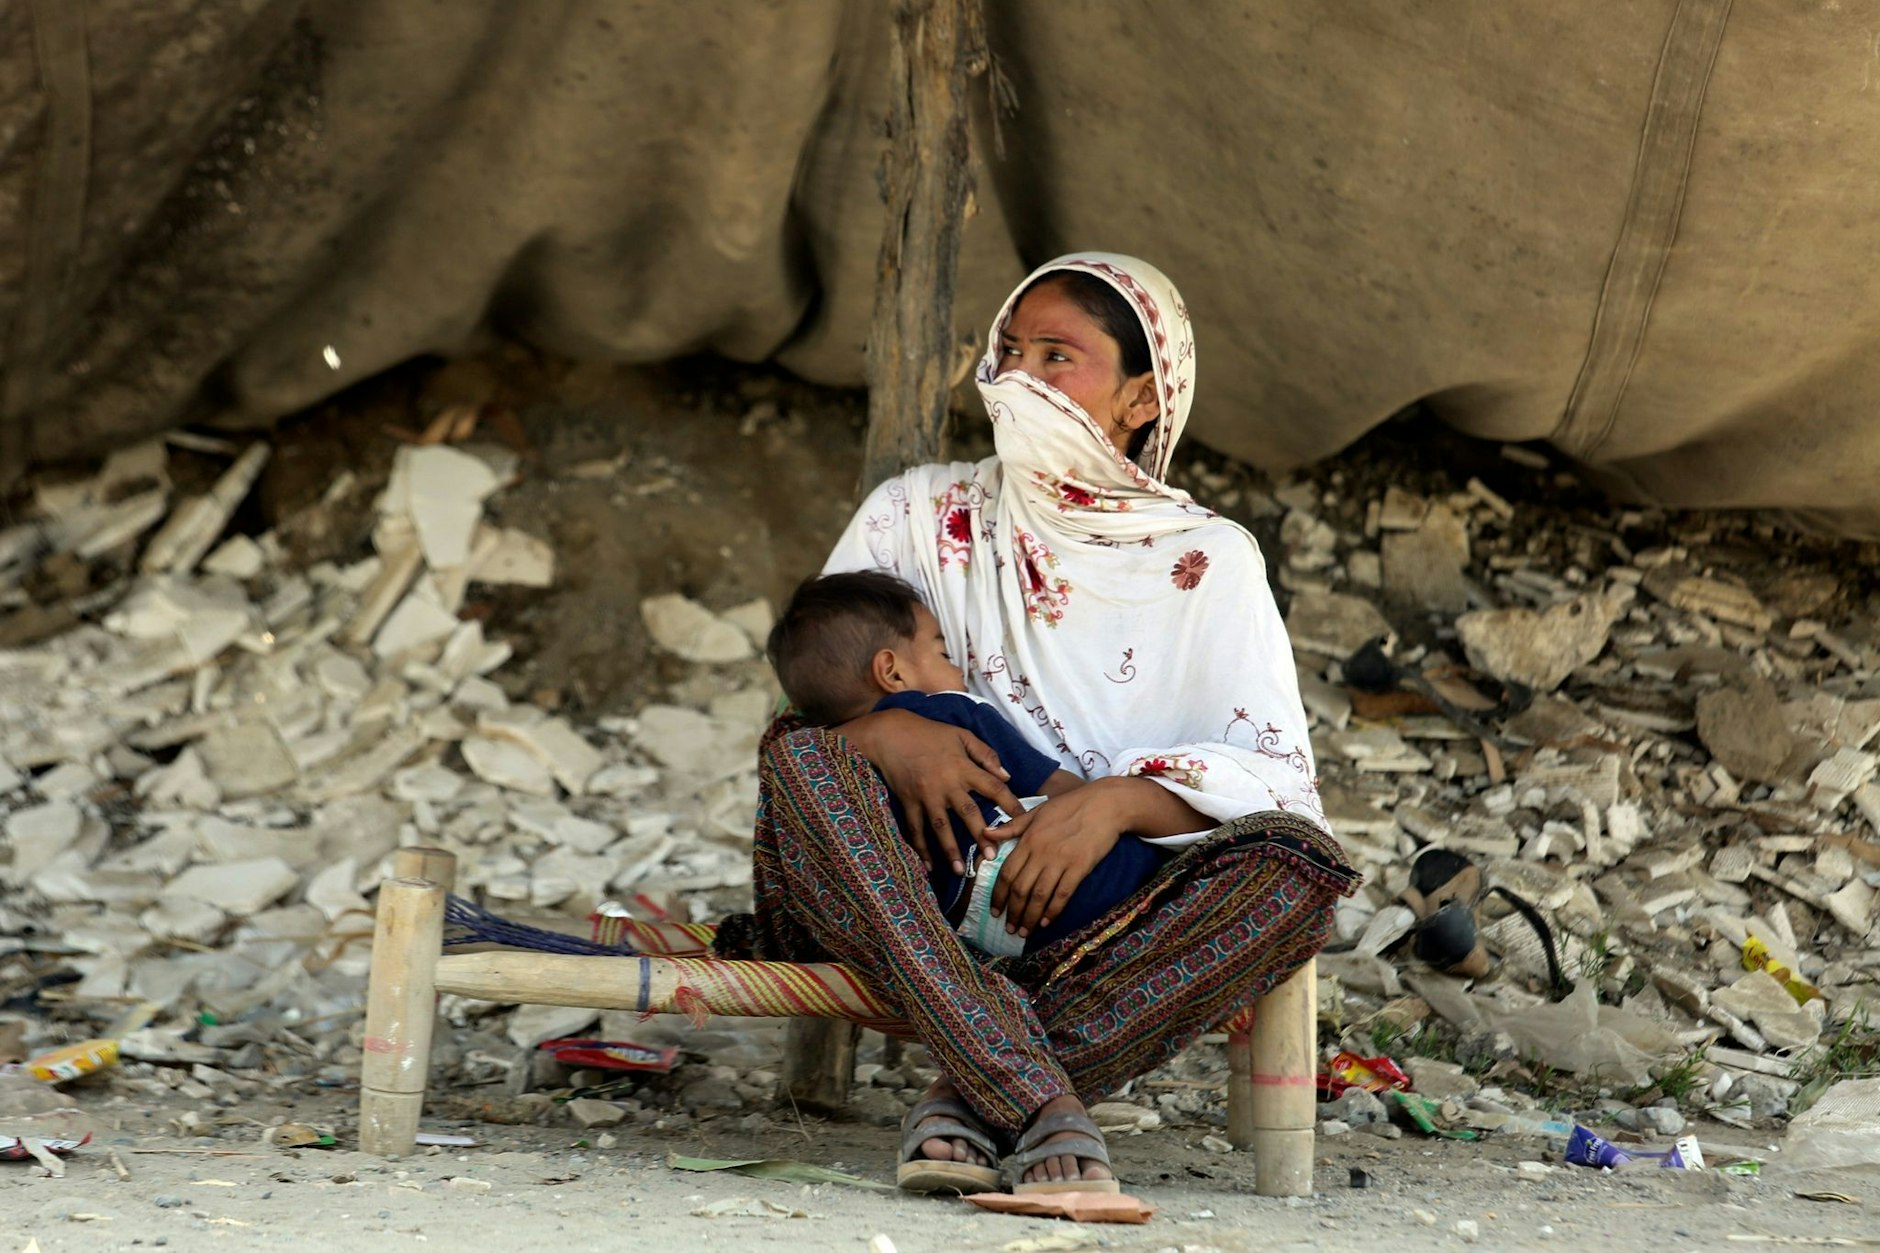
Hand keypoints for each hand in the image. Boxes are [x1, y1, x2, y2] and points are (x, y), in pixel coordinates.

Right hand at [836, 709, 1026, 873]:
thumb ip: (985, 754)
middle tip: (992, 857)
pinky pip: (915, 829)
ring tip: (961, 871)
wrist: (890, 735)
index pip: (993, 788)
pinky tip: (928, 865)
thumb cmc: (929, 733)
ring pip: (941, 827)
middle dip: (981, 835)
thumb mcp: (961, 735)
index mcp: (963, 767)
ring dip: (951, 850)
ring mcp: (926, 796)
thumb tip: (1007, 776)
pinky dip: (920, 848)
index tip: (1023, 821)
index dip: (1010, 804)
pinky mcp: (909, 802)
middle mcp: (946, 784)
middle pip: (968, 813)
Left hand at [989, 778, 1139, 935]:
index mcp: (1028, 839)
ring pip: (1039, 895)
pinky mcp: (1080, 867)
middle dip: (1012, 911)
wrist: (1106, 804)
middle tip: (1009, 929)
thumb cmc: (1071, 805)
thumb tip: (985, 834)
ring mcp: (1061, 861)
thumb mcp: (1037, 811)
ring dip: (1030, 917)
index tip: (994, 911)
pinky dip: (1053, 911)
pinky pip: (1063, 894)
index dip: (998, 895)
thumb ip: (1012, 826)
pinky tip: (1046, 922)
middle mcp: (1041, 852)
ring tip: (1024, 932)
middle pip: (1020, 888)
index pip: (1007, 872)